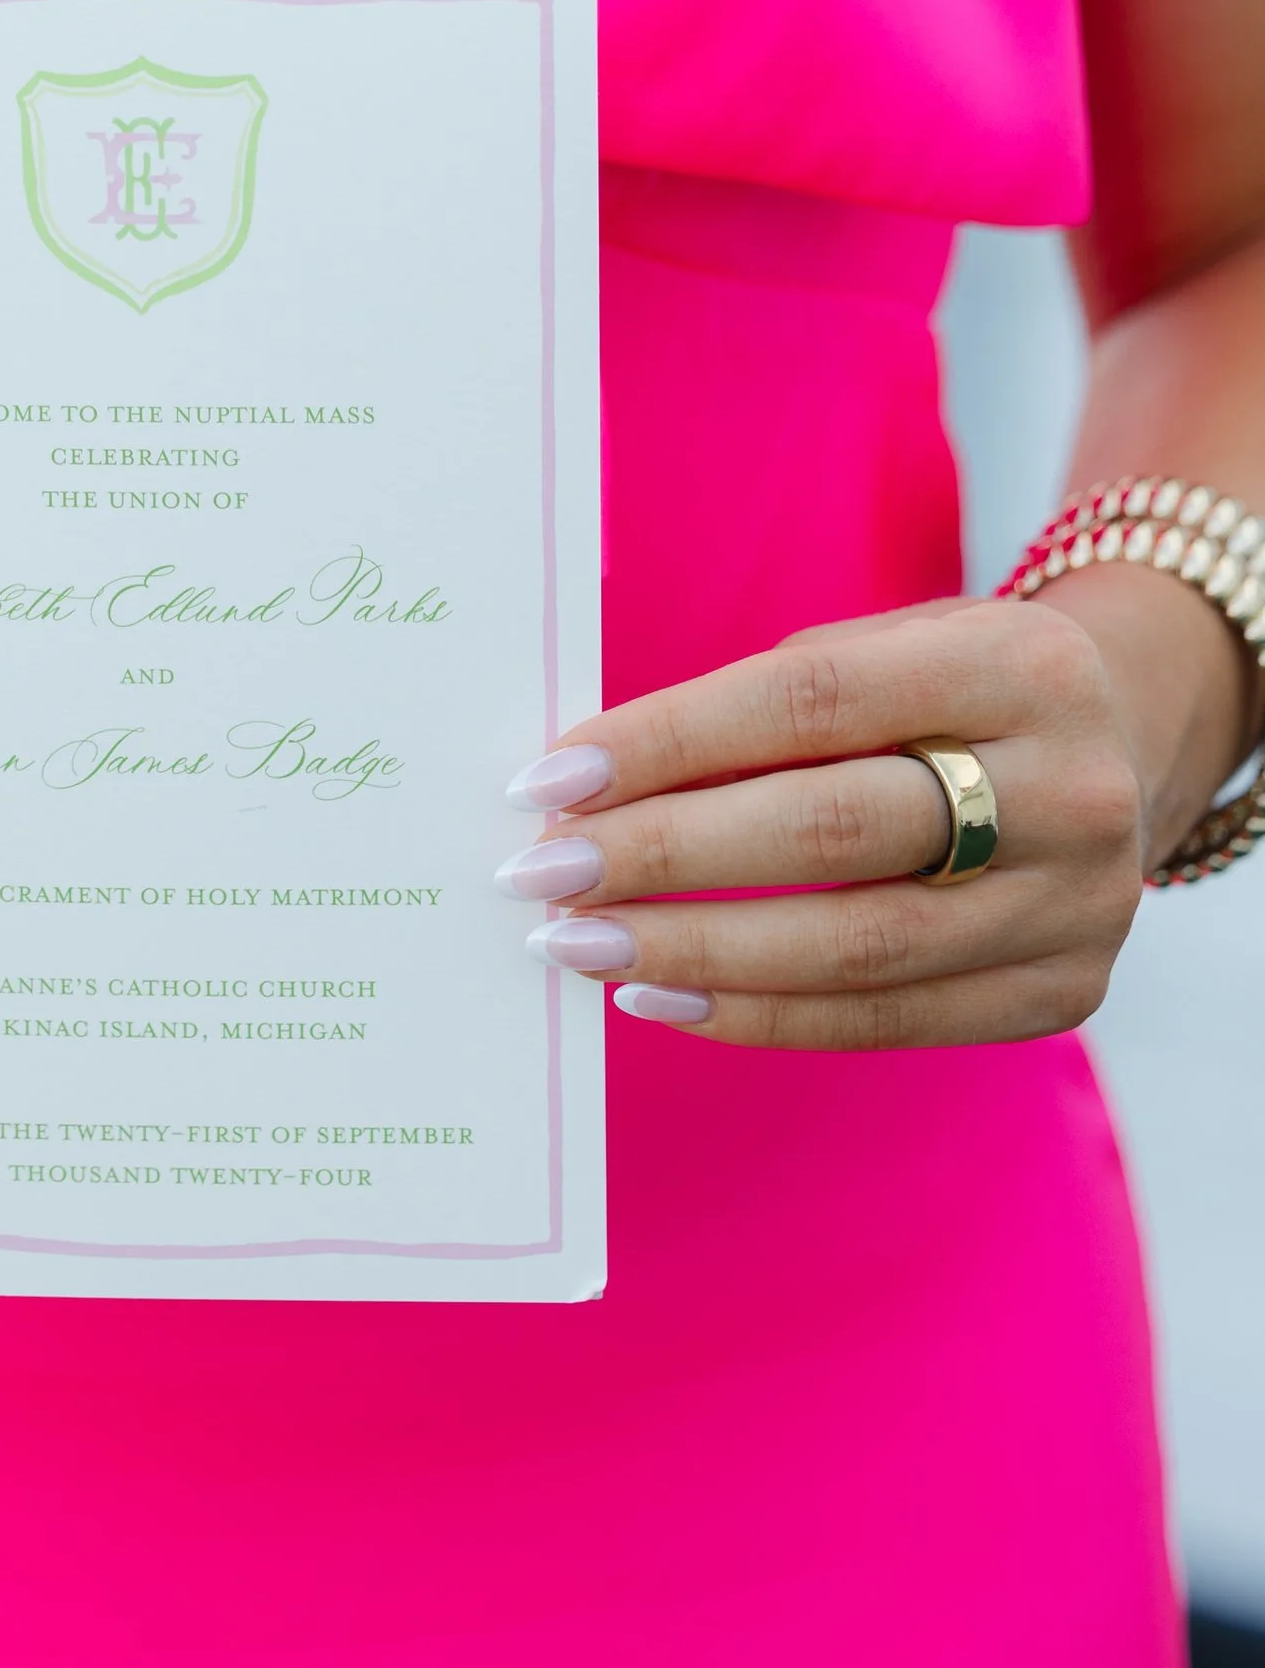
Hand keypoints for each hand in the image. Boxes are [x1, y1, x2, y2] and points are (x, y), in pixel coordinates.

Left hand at [497, 593, 1163, 1048]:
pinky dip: (765, 1015)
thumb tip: (594, 784)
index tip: (551, 779)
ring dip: (697, 952)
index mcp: (1017, 663)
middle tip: (543, 875)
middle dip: (666, 856)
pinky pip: (889, 1021)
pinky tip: (667, 997)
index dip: (670, 741)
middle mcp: (1068, 787)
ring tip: (584, 946)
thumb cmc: (953, 688)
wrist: (1125, 745)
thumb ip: (767, 704)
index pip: (810, 701)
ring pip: (857, 947)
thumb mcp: (892, 646)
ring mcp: (1078, 903)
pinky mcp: (1063, 993)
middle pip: (832, 830)